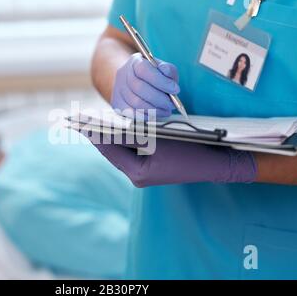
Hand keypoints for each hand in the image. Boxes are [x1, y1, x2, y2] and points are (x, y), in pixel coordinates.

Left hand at [84, 133, 256, 187]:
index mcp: (137, 173)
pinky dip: (125, 140)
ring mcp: (145, 172)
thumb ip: (130, 135)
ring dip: (112, 137)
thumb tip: (105, 130)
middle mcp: (138, 175)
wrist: (218, 161)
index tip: (79, 122)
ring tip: (97, 122)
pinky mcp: (153, 167)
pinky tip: (119, 128)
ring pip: (122, 151)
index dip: (94, 134)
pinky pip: (132, 151)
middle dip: (100, 136)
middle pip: (113, 151)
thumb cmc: (190, 149)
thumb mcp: (158, 139)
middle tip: (83, 120)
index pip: (109, 150)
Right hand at [111, 53, 179, 118]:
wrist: (135, 81)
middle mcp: (123, 74)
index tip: (175, 89)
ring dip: (154, 109)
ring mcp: (118, 90)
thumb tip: (168, 76)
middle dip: (159, 98)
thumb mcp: (163, 68)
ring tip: (166, 110)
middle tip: (171, 104)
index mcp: (135, 62)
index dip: (160, 81)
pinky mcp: (118, 104)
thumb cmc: (153, 75)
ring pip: (136, 103)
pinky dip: (147, 115)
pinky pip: (132, 113)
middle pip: (139, 88)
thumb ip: (168, 70)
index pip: (144, 70)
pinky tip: (156, 113)